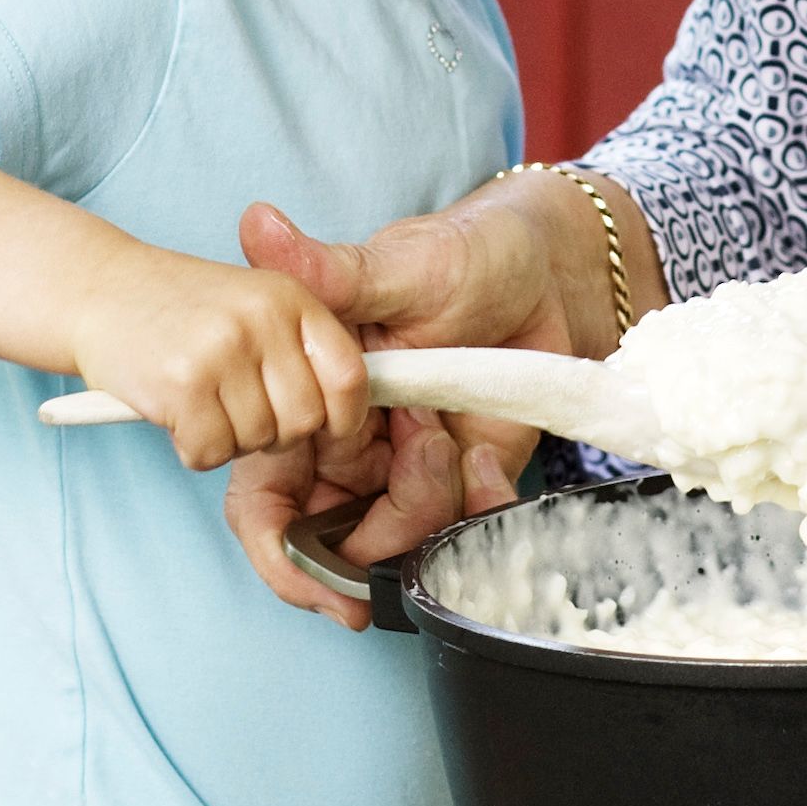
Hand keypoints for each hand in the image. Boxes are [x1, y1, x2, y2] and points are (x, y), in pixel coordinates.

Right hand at [66, 241, 367, 480]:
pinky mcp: (181, 385)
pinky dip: (193, 448)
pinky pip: (210, 452)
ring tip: (200, 400)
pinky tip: (175, 414)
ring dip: (228, 439)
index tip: (321, 426)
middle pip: (304, 420)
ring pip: (257, 442)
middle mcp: (261, 319)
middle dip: (274, 432)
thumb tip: (348, 417)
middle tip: (236, 409)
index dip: (341, 415)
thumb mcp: (253, 303)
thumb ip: (299, 347)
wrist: (98, 288)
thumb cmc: (180, 307)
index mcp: (290, 297)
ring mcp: (221, 350)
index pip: (348, 375)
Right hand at [227, 190, 580, 618]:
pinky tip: (487, 462)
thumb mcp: (399, 263)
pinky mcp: (466, 481)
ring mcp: (408, 471)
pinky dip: (480, 510)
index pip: (267, 503)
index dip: (279, 554)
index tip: (312, 578)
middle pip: (338, 541)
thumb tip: (257, 227)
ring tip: (449, 433)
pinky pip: (465, 531)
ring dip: (429, 504)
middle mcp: (351, 450)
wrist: (549, 271)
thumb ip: (329, 270)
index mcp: (310, 406)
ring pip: (403, 543)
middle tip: (423, 449)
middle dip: (378, 527)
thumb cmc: (464, 254)